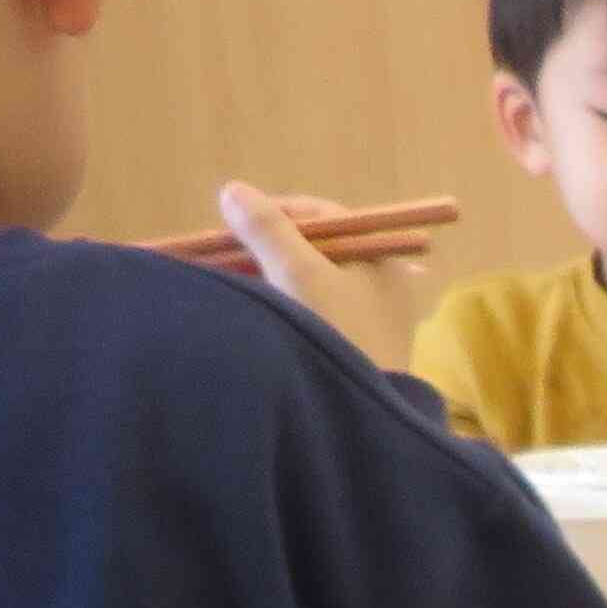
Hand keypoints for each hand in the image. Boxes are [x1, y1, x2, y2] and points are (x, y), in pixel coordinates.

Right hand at [216, 180, 421, 362]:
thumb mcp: (299, 273)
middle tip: (226, 254)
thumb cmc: (337, 335)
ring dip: (270, 274)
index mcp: (380, 257)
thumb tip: (233, 190)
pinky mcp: (352, 343)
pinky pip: (311, 307)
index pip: (323, 215)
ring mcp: (367, 314)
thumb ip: (267, 229)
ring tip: (235, 280)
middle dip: (266, 245)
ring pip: (309, 278)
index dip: (274, 212)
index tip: (234, 221)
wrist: (365, 416)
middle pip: (313, 247)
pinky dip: (282, 300)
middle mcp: (380, 281)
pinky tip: (258, 308)